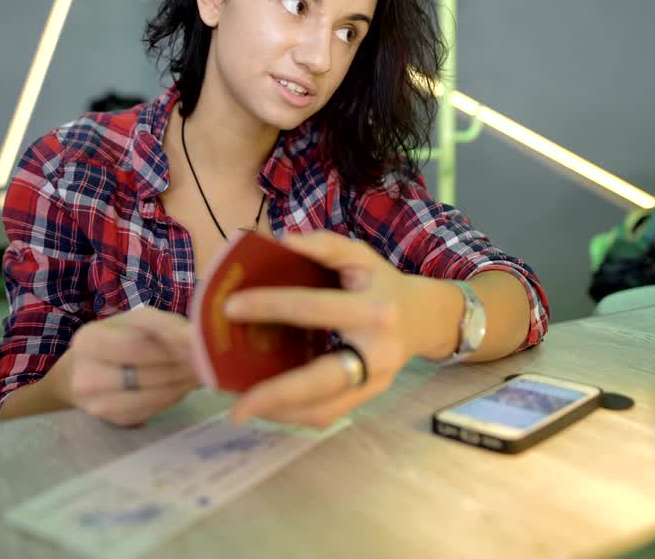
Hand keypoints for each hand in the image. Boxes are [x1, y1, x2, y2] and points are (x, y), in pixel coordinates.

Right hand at [50, 306, 200, 426]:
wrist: (89, 368)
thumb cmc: (119, 336)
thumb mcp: (139, 320)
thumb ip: (166, 327)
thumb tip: (196, 340)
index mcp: (89, 342)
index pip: (136, 348)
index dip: (171, 348)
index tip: (198, 346)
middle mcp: (87, 378)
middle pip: (146, 375)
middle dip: (182, 367)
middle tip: (206, 359)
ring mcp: (99, 405)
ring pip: (153, 396)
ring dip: (182, 384)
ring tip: (197, 370)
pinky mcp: (116, 421)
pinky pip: (154, 409)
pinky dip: (173, 396)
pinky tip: (180, 384)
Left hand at [223, 231, 442, 428]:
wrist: (424, 318)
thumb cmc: (382, 283)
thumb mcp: (360, 256)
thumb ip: (324, 245)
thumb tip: (282, 238)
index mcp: (373, 308)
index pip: (314, 307)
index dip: (271, 305)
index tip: (230, 308)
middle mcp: (377, 350)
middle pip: (320, 380)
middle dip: (274, 393)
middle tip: (234, 405)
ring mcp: (376, 380)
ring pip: (325, 409)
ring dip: (281, 413)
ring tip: (243, 409)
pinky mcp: (370, 396)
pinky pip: (330, 415)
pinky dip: (296, 416)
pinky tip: (269, 408)